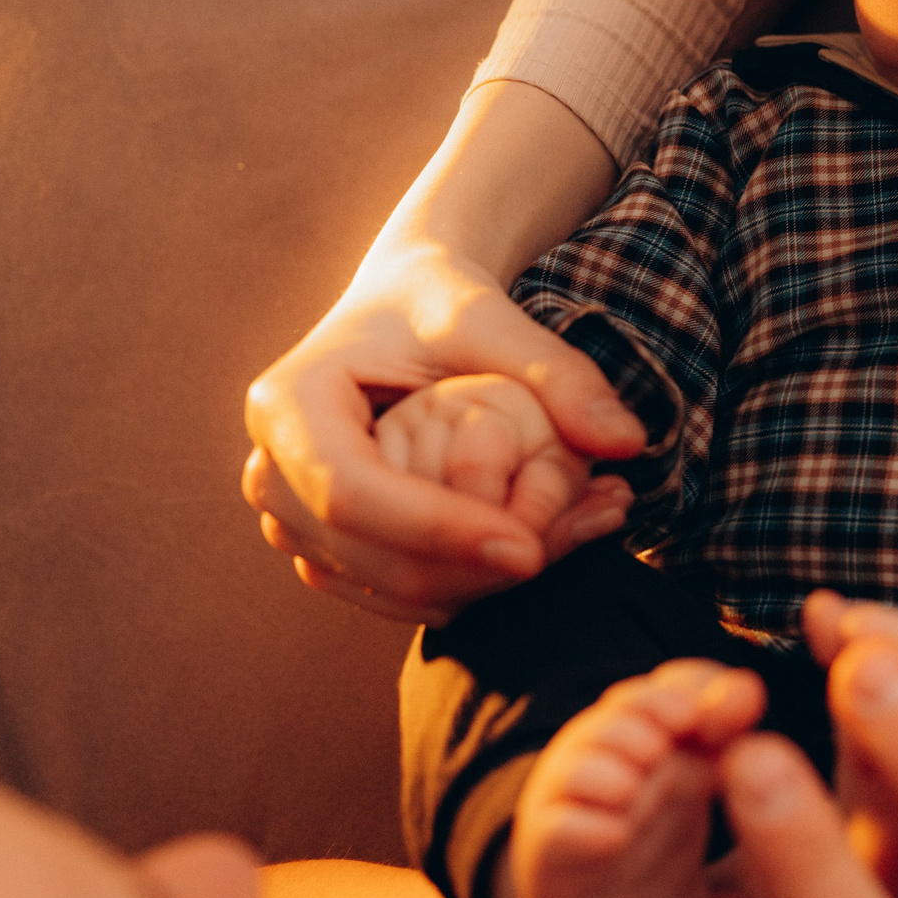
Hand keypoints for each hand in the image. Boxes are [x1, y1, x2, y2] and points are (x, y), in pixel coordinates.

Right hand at [243, 237, 645, 623]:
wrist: (402, 311)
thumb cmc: (439, 304)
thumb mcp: (492, 319)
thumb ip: (559, 373)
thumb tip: (627, 441)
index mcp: (288, 402)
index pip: (352, 491)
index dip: (439, 529)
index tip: (528, 549)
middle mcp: (269, 469)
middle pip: (362, 554)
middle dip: (466, 569)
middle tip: (562, 553)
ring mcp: (287, 518)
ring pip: (379, 586)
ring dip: (472, 586)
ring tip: (562, 547)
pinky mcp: (321, 547)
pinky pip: (388, 593)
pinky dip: (459, 588)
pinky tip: (526, 556)